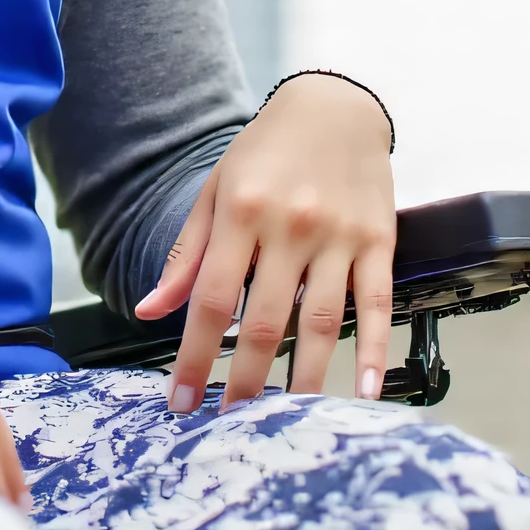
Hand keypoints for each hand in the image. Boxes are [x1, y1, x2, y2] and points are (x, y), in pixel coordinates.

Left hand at [134, 74, 395, 407]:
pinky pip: (377, 303)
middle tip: (229, 425)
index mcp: (242, 212)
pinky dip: (373, 350)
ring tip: (285, 420)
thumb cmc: (268, 152)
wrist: (336, 104)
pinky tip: (365, 391)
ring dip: (302, 378)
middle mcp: (291, 225)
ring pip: (321, 322)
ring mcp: (339, 235)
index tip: (180, 400)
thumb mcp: (217, 190)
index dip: (193, 356)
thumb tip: (150, 310)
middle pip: (263, 321)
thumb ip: (187, 255)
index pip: (212, 300)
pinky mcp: (379, 240)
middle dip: (243, 381)